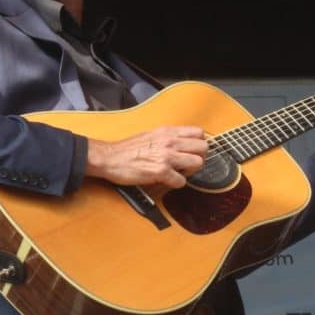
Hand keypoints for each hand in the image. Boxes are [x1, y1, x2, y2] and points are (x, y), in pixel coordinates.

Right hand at [86, 126, 207, 188]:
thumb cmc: (127, 149)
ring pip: (197, 163)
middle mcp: (170, 141)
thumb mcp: (151, 135)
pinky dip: (177, 183)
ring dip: (190, 171)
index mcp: (168, 131)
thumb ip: (168, 138)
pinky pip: (182, 181)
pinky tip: (167, 181)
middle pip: (203, 148)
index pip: (199, 133)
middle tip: (188, 164)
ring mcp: (166, 156)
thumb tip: (182, 144)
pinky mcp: (161, 171)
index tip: (192, 151)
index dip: (198, 144)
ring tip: (178, 173)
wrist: (110, 157)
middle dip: (199, 158)